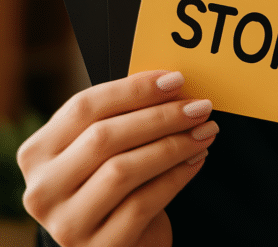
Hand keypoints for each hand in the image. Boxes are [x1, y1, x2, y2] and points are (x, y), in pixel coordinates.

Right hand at [17, 70, 217, 246]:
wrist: (124, 239)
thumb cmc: (115, 182)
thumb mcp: (109, 148)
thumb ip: (124, 116)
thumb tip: (170, 83)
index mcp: (39, 151)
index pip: (85, 107)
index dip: (134, 89)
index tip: (175, 79)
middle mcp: (43, 187)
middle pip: (104, 136)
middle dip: (160, 116)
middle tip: (200, 106)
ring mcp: (67, 222)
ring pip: (123, 170)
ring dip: (173, 145)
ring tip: (205, 130)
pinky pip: (142, 203)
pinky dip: (176, 176)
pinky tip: (197, 159)